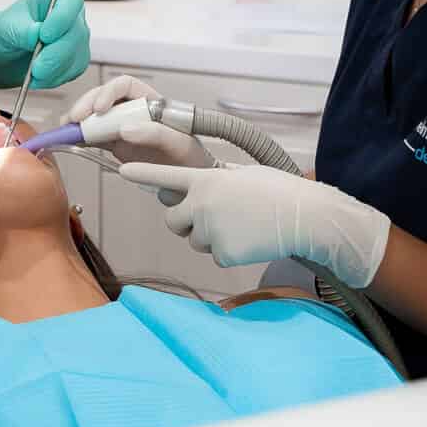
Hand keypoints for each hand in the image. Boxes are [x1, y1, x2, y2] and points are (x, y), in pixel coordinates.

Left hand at [0, 0, 90, 89]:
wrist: (3, 52)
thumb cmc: (5, 30)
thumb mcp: (6, 27)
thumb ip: (23, 30)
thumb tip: (37, 35)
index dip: (63, 17)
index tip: (45, 35)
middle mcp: (70, 15)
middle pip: (77, 32)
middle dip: (56, 54)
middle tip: (37, 68)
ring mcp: (76, 37)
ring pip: (77, 54)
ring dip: (54, 70)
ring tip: (33, 75)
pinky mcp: (77, 58)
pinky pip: (74, 70)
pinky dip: (56, 78)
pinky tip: (39, 79)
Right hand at [63, 75, 212, 168]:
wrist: (189, 181)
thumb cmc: (190, 157)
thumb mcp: (179, 143)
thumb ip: (155, 133)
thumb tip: (125, 129)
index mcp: (149, 101)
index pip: (125, 85)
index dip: (109, 92)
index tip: (100, 108)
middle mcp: (132, 111)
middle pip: (103, 98)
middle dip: (86, 105)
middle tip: (76, 119)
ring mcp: (121, 127)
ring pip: (94, 116)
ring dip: (78, 121)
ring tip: (66, 129)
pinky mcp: (114, 144)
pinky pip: (93, 137)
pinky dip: (79, 138)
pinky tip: (69, 140)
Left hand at [119, 162, 391, 288]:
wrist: (305, 218)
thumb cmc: (279, 192)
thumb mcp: (243, 176)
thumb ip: (217, 181)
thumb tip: (205, 188)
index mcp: (205, 180)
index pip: (164, 176)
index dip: (142, 174)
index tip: (121, 170)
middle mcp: (200, 205)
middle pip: (173, 220)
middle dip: (185, 222)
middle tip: (209, 219)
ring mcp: (209, 231)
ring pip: (194, 240)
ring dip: (210, 237)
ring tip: (241, 226)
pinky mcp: (222, 254)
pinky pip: (216, 256)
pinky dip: (230, 252)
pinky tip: (250, 241)